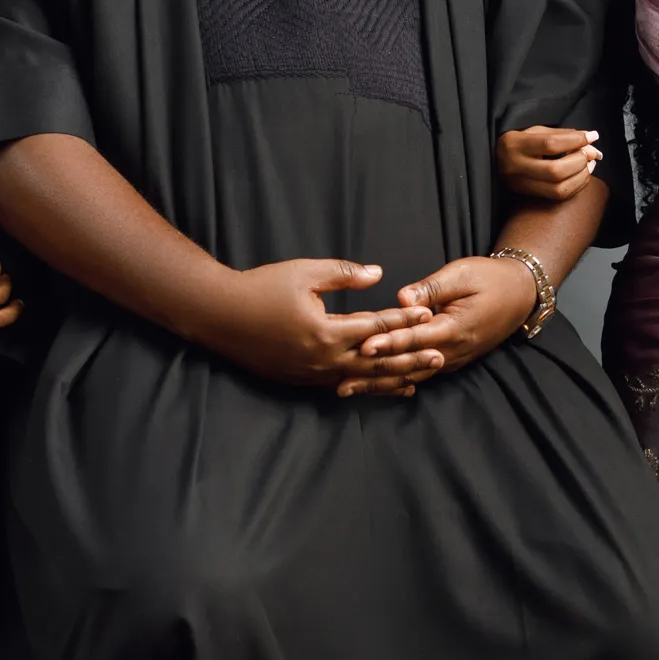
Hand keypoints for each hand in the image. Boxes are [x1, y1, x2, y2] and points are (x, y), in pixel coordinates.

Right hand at [200, 259, 422, 392]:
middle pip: (377, 361)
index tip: (430, 316)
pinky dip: (363, 386)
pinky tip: (376, 387)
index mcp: (327, 330)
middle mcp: (323, 359)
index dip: (405, 320)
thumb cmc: (260, 288)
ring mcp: (311, 374)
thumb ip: (344, 274)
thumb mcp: (304, 272)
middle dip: (410, 359)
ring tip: (417, 380)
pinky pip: (339, 386)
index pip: (377, 326)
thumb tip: (379, 274)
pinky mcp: (300, 380)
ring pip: (361, 380)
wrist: (218, 315)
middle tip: (440, 357)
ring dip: (390, 379)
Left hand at [355, 256, 538, 387]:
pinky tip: (372, 388)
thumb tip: (402, 297)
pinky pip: (419, 374)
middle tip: (342, 382)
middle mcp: (452, 351)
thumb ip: (431, 288)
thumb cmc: (490, 279)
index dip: (388, 343)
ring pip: (411, 375)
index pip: (415, 338)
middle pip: (407, 366)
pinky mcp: (449, 361)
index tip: (363, 346)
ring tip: (348, 389)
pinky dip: (395, 382)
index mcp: (455, 328)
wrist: (520, 295)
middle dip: (374, 375)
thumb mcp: (462, 274)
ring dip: (379, 383)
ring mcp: (451, 360)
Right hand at [497, 125, 602, 205]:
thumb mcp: (536, 131)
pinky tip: (581, 175)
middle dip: (579, 161)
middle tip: (589, 153)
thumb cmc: (521, 142)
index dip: (575, 140)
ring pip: (558, 188)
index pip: (550, 144)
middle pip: (555, 171)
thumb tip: (592, 140)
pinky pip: (559, 196)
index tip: (592, 136)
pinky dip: (577, 186)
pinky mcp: (528, 195)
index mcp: (514, 144)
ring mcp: (520, 184)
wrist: (497, 160)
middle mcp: (514, 166)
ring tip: (588, 164)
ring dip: (581, 176)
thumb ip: (563, 134)